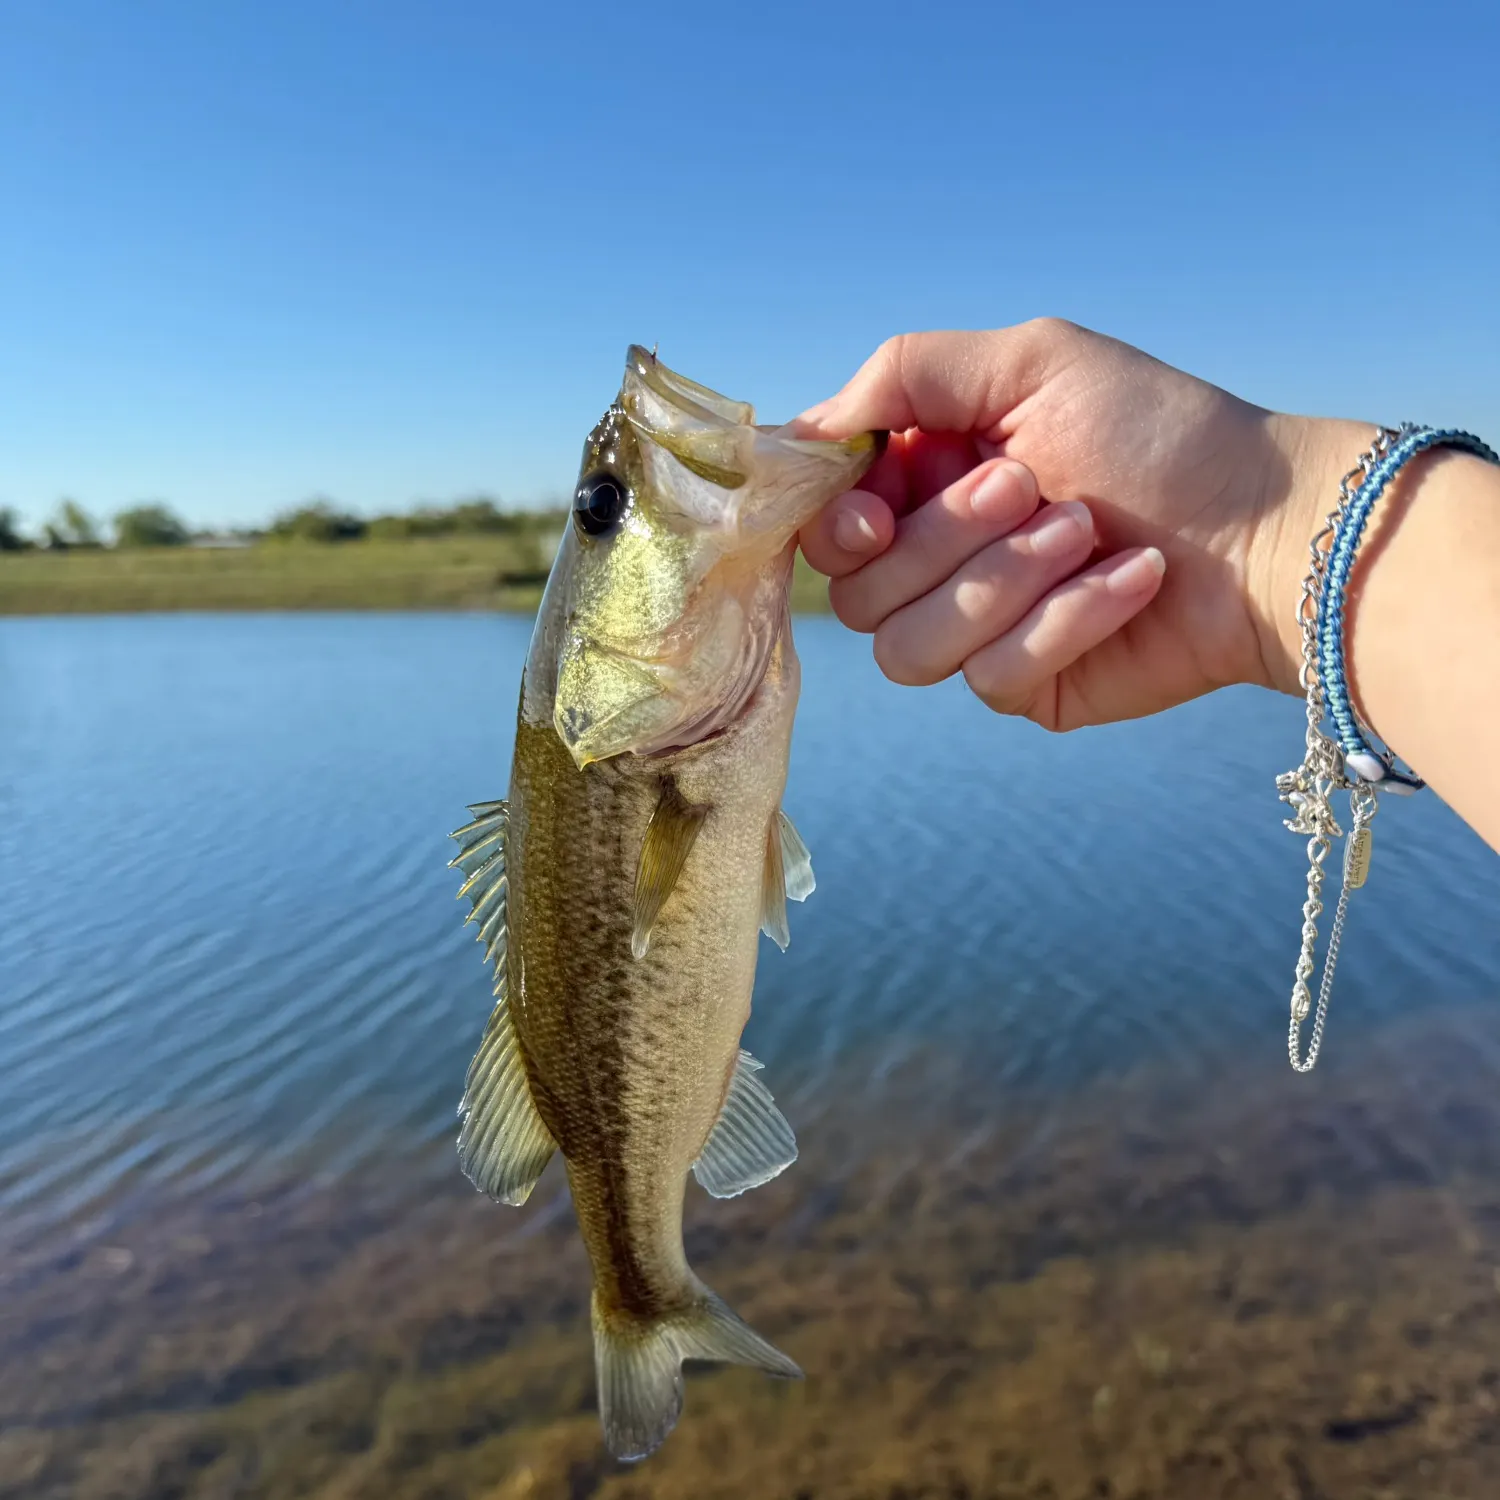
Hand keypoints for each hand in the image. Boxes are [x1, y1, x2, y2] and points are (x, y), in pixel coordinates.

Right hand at [796, 320, 1336, 729]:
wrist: (1270, 530)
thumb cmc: (1159, 433)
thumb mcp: (1030, 362)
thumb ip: (906, 374)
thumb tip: (803, 430)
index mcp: (929, 481)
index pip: (825, 525)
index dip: (836, 524)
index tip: (875, 506)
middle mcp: (941, 558)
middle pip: (857, 592)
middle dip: (943, 539)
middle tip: (1028, 486)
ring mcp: (979, 629)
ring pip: (908, 649)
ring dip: (1001, 581)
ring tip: (1086, 530)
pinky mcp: (1024, 686)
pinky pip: (991, 678)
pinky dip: (1065, 619)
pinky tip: (1131, 580)